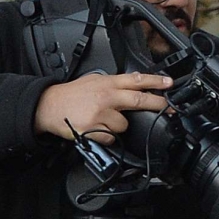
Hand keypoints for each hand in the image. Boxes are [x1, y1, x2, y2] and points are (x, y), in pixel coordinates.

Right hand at [37, 71, 171, 142]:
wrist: (48, 106)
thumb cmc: (70, 96)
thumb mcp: (92, 81)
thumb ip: (112, 84)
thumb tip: (133, 84)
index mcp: (106, 83)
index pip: (135, 80)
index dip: (155, 82)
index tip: (170, 84)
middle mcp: (105, 96)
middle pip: (139, 100)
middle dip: (157, 104)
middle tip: (170, 108)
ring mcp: (100, 113)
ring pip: (125, 125)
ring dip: (118, 126)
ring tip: (102, 120)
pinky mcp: (94, 129)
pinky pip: (111, 137)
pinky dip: (106, 137)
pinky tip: (95, 129)